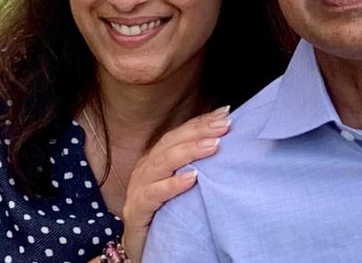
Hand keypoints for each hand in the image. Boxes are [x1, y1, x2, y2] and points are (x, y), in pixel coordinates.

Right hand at [121, 105, 231, 260]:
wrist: (140, 246)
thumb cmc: (164, 212)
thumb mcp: (179, 184)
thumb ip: (195, 165)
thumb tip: (224, 143)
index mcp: (155, 159)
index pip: (178, 134)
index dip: (200, 122)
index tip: (225, 114)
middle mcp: (146, 169)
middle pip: (171, 143)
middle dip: (199, 131)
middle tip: (224, 125)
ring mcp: (139, 188)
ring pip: (162, 163)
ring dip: (189, 152)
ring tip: (213, 146)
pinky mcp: (136, 210)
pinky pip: (153, 195)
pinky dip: (172, 185)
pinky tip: (191, 178)